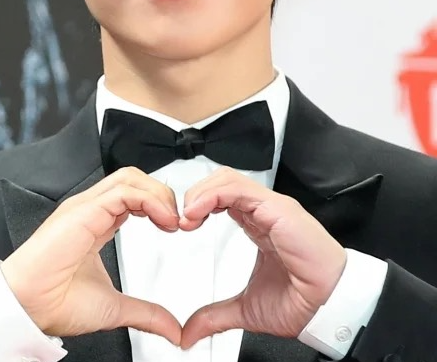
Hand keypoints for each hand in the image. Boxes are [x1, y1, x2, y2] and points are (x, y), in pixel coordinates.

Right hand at [0, 167, 181, 343]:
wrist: (29, 307)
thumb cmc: (55, 302)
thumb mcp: (115, 308)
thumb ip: (146, 313)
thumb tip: (172, 329)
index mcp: (96, 222)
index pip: (133, 195)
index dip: (158, 204)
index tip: (174, 226)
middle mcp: (91, 209)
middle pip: (133, 178)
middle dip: (161, 193)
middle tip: (177, 221)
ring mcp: (86, 206)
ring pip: (129, 177)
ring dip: (157, 193)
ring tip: (172, 219)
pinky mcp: (83, 210)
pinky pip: (122, 191)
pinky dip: (149, 200)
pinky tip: (162, 219)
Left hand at [179, 167, 345, 347]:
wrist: (330, 306)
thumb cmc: (302, 300)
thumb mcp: (246, 310)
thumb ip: (215, 316)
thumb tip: (189, 333)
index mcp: (257, 223)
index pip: (221, 196)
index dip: (198, 204)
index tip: (183, 226)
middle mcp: (263, 210)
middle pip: (221, 181)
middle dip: (195, 195)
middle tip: (181, 221)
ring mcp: (271, 206)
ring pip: (228, 178)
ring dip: (201, 192)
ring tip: (188, 216)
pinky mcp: (277, 208)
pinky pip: (240, 188)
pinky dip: (213, 194)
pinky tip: (199, 212)